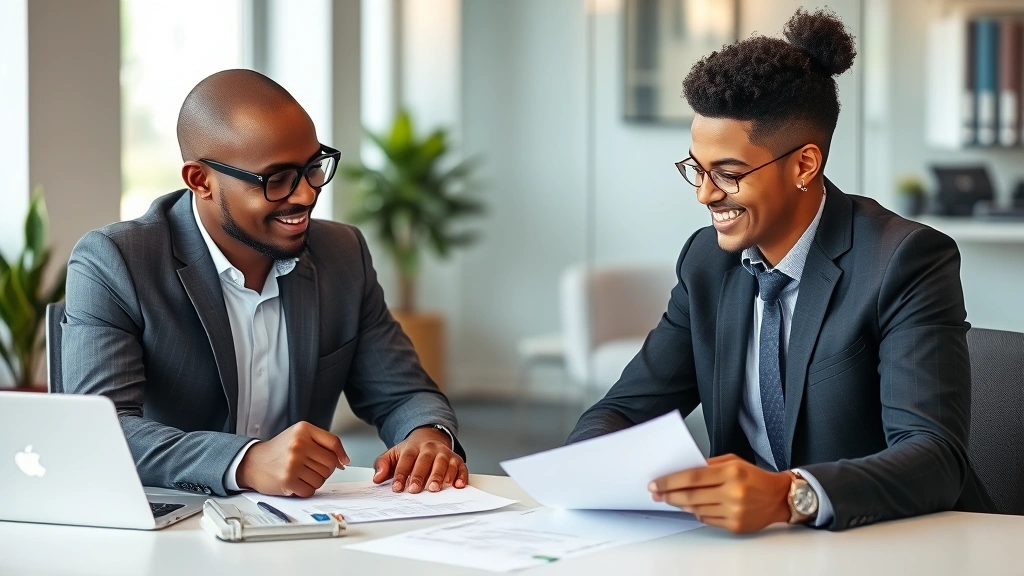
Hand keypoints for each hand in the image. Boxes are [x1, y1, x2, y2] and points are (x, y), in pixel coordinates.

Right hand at [236, 421, 349, 496]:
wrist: (253, 462)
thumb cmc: (279, 450)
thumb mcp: (300, 436)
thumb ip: (323, 443)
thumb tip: (343, 461)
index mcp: (303, 430)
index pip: (333, 443)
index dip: (340, 455)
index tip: (342, 462)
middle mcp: (298, 444)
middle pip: (330, 463)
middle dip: (324, 469)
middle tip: (311, 468)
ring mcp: (293, 462)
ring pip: (322, 478)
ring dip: (314, 480)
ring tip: (301, 474)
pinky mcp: (288, 480)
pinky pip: (310, 490)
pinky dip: (305, 490)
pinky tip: (296, 482)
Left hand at [372, 426, 467, 492]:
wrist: (430, 437)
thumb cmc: (411, 452)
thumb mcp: (394, 454)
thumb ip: (383, 464)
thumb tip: (377, 478)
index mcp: (413, 447)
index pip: (407, 459)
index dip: (401, 473)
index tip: (397, 487)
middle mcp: (430, 449)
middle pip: (425, 460)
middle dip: (420, 475)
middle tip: (415, 489)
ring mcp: (445, 453)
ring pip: (444, 463)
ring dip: (440, 476)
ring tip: (434, 488)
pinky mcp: (457, 460)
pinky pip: (461, 467)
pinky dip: (461, 476)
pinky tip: (458, 485)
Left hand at [648, 454, 791, 533]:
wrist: (779, 497)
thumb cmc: (755, 477)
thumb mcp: (733, 461)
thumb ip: (708, 465)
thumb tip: (682, 470)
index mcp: (731, 472)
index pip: (692, 477)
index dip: (670, 481)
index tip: (656, 483)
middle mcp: (733, 492)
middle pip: (691, 496)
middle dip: (669, 495)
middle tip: (657, 494)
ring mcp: (734, 511)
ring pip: (696, 510)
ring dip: (681, 505)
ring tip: (672, 499)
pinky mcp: (735, 526)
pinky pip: (707, 520)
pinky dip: (697, 513)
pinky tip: (694, 507)